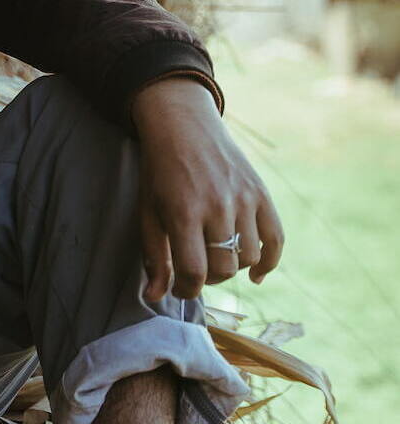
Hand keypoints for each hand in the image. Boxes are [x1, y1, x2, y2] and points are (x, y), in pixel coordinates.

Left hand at [130, 77, 283, 301]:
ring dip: (232, 268)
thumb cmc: (159, 172)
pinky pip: (276, 239)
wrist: (183, 126)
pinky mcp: (260, 193)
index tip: (179, 288)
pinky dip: (268, 262)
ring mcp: (243, 199)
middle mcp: (218, 206)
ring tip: (215, 258)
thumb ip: (154, 256)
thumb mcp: (147, 212)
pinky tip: (255, 273)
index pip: (194, 271)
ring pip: (249, 257)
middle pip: (224, 269)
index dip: (186, 290)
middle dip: (208, 280)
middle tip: (196, 270)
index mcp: (184, 212)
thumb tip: (156, 297)